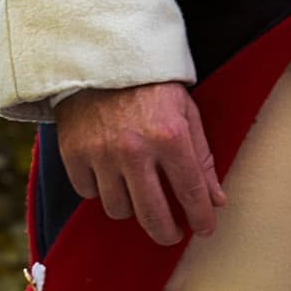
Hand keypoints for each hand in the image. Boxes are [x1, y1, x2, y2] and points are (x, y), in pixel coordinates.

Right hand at [55, 81, 218, 247]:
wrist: (101, 57)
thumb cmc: (150, 86)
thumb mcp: (186, 113)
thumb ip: (202, 158)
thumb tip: (215, 201)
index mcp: (170, 137)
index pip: (190, 193)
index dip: (201, 218)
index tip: (204, 229)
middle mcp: (135, 150)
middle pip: (152, 216)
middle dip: (166, 233)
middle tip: (171, 233)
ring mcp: (101, 154)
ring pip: (118, 209)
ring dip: (130, 206)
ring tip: (136, 190)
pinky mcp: (74, 154)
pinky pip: (88, 193)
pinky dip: (99, 189)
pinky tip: (108, 173)